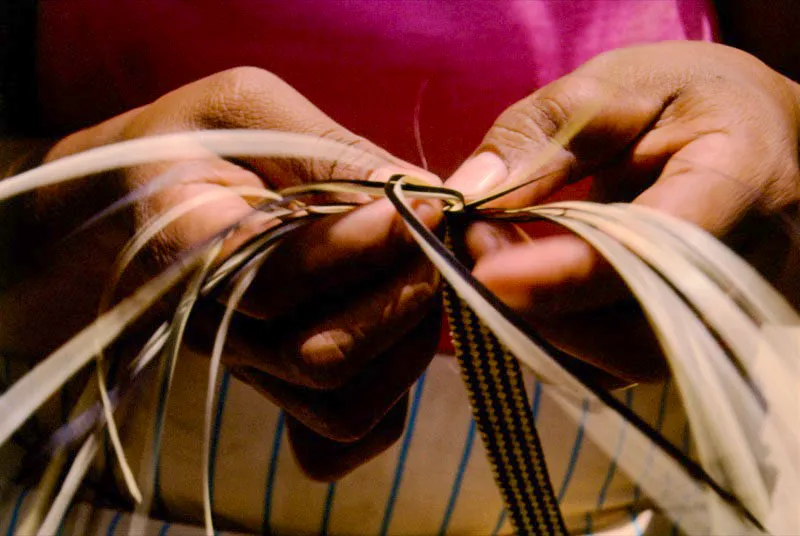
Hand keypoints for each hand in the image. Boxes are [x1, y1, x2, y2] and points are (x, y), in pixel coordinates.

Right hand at [0, 67, 441, 478]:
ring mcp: (248, 365)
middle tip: (436, 236)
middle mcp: (213, 326)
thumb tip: (421, 191)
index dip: (358, 248)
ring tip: (427, 274)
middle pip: (318, 357)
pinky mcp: (278, 385)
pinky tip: (404, 335)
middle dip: (399, 297)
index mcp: (186, 248)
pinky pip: (337, 439)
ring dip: (407, 343)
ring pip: (341, 405)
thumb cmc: (202, 141)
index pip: (272, 280)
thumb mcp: (249, 110)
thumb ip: (329, 150)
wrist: (148, 194)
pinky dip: (390, 401)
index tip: (421, 202)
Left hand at [446, 42, 799, 383]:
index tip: (485, 271)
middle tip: (473, 244)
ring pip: (623, 361)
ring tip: (492, 258)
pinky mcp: (696, 337)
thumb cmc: (686, 97)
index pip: (654, 252)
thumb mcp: (611, 86)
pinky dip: (558, 338)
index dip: (566, 274)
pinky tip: (524, 289)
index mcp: (742, 181)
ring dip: (539, 325)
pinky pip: (620, 365)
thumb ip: (540, 135)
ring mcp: (728, 315)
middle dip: (539, 305)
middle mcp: (748, 269)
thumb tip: (468, 193)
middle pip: (638, 331)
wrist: (756, 131)